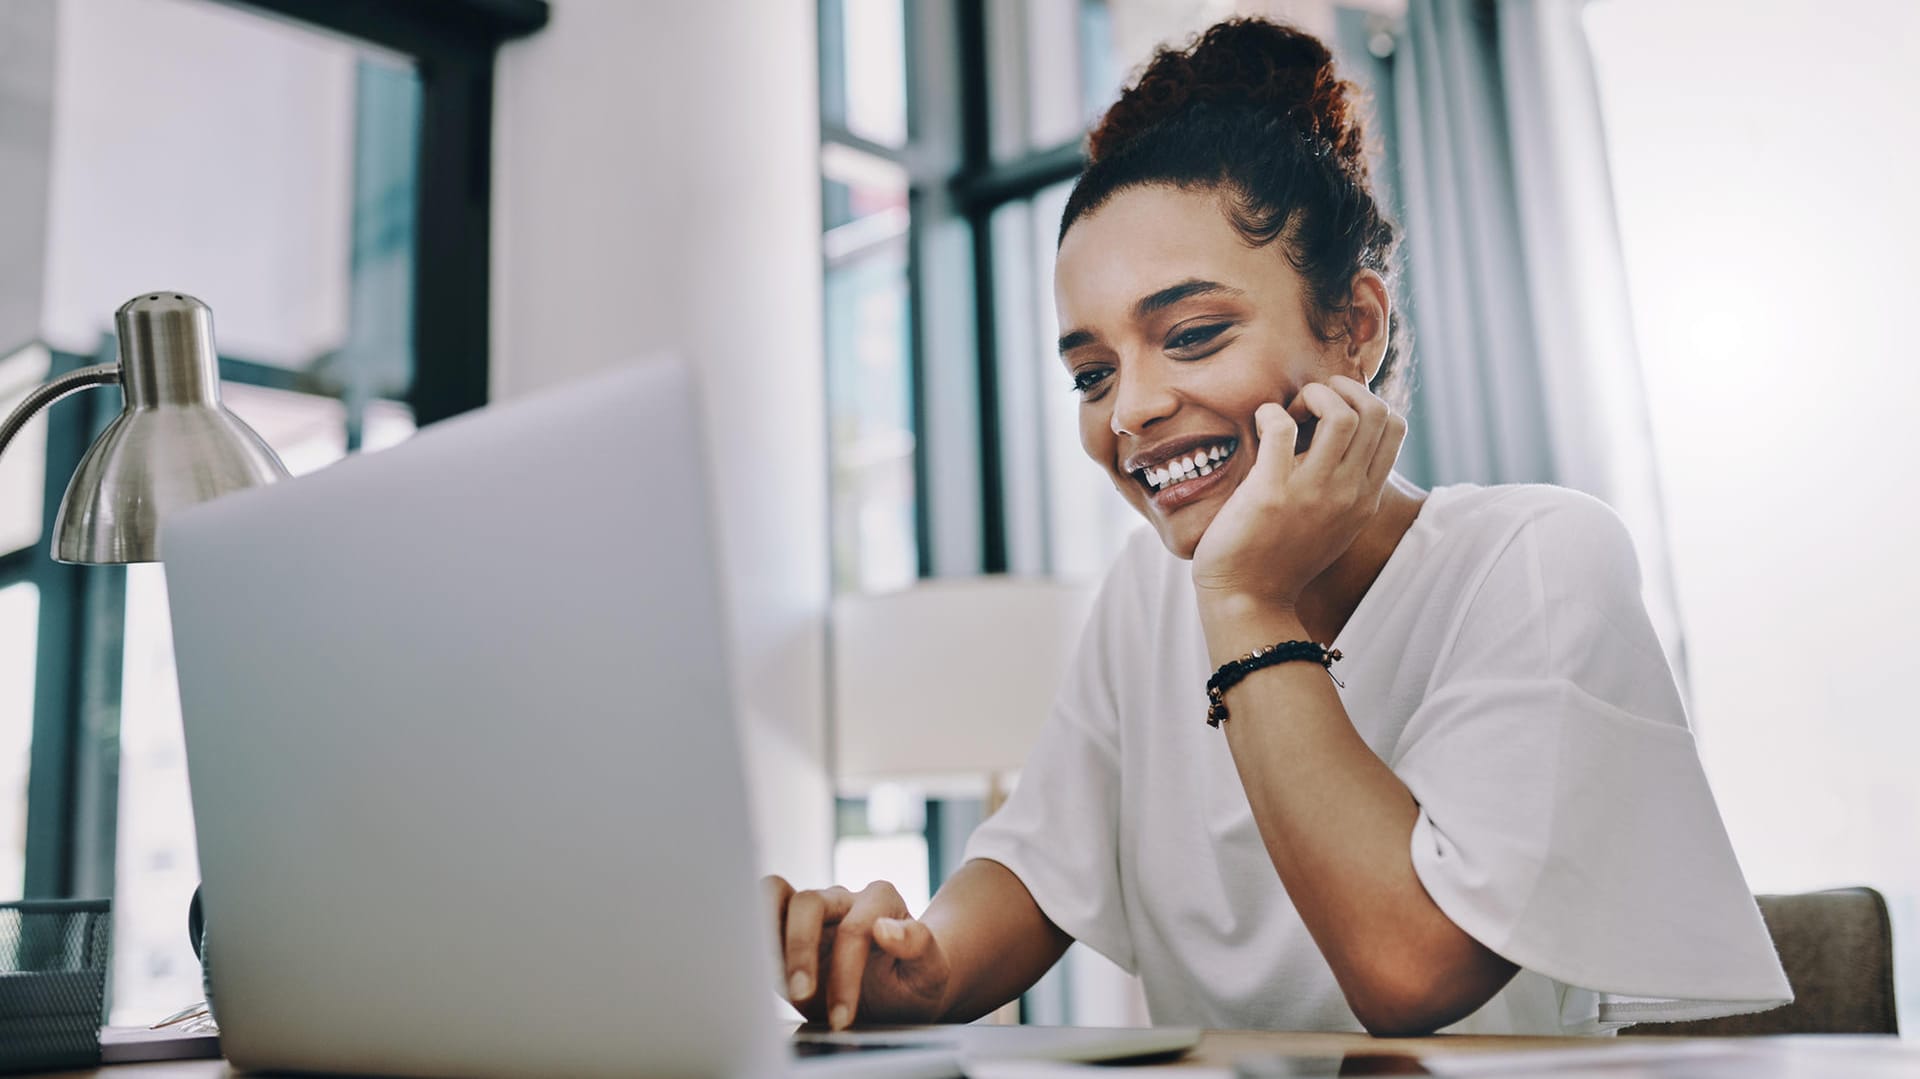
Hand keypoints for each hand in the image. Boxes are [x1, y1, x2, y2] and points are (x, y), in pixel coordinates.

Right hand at [763, 876, 951, 1029]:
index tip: (842, 1018)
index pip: (855, 928)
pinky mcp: (785, 929)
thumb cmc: (915, 982)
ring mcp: (812, 910)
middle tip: (802, 996)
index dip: (844, 975)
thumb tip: (886, 927)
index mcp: (881, 900)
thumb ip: (919, 945)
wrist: (898, 995)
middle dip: (801, 952)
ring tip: (770, 974)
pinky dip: (753, 937)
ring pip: (774, 894)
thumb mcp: (931, 973)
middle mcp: (843, 898)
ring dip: (766, 933)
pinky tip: (760, 971)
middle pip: (808, 903)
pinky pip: (760, 914)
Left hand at [1191, 375, 1405, 612]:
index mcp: (1366, 497)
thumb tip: (1340, 433)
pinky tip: (1259, 424)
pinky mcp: (1272, 492)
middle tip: (1308, 405)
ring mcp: (1314, 492)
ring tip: (1288, 413)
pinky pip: (1282, 427)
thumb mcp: (1334, 522)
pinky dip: (1270, 413)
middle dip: (1341, 390)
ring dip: (1312, 396)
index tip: (1331, 413)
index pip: (1395, 425)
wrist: (1248, 600)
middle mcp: (1349, 492)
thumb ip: (1347, 485)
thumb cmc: (1281, 555)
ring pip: (1341, 413)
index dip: (1364, 401)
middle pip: (1375, 411)